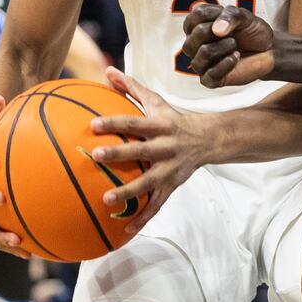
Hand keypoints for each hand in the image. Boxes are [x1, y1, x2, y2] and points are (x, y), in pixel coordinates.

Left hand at [89, 66, 208, 235]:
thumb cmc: (173, 118)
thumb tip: (106, 71)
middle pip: (141, 151)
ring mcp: (170, 169)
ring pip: (148, 183)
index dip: (115, 123)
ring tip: (105, 200)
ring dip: (128, 192)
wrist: (208, 140)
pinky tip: (125, 230)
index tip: (93, 125)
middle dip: (119, 155)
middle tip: (95, 157)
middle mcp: (166, 147)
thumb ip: (131, 87)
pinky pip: (157, 205)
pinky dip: (143, 218)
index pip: (134, 122)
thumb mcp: (156, 101)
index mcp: (160, 125)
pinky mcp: (172, 186)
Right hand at [180, 5, 275, 88]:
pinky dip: (226, 64)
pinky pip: (210, 74)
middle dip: (220, 33)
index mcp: (197, 24)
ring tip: (235, 46)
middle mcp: (194, 43)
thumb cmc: (251, 32)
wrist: (267, 50)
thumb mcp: (244, 16)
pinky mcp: (209, 79)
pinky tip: (236, 57)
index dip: (217, 14)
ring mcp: (200, 62)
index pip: (196, 15)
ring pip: (203, 53)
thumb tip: (216, 30)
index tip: (231, 18)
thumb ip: (230, 16)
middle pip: (197, 34)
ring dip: (224, 47)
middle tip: (232, 35)